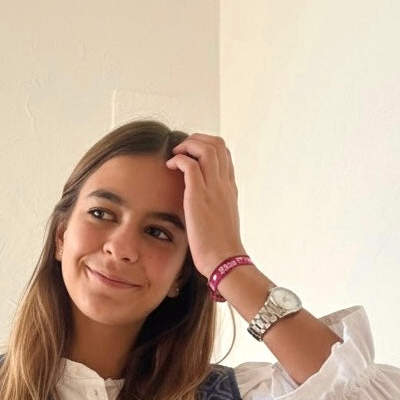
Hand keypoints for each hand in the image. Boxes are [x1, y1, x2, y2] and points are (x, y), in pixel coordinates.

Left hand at [165, 133, 245, 278]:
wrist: (224, 259)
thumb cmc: (219, 248)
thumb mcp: (220, 222)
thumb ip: (214, 209)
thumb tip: (201, 210)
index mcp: (230, 189)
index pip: (225, 155)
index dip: (208, 147)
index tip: (192, 154)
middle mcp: (224, 184)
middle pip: (218, 144)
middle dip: (197, 139)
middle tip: (182, 149)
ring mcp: (214, 188)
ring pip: (207, 148)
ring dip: (188, 144)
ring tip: (175, 153)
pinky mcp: (199, 195)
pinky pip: (190, 164)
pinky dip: (179, 158)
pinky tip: (170, 166)